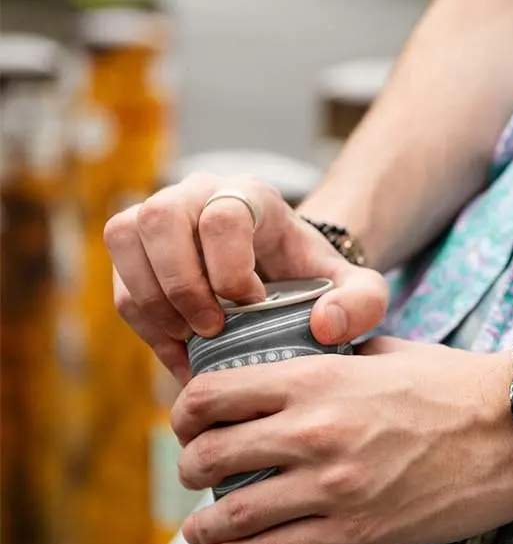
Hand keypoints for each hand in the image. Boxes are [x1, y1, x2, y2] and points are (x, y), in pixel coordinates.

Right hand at [104, 172, 387, 381]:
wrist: (288, 278)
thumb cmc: (318, 280)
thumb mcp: (358, 290)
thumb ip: (363, 304)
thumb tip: (323, 326)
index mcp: (253, 196)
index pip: (223, 214)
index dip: (229, 268)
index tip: (253, 305)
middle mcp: (199, 193)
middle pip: (161, 217)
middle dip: (182, 285)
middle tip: (214, 329)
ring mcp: (162, 215)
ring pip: (126, 237)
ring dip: (153, 299)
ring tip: (192, 338)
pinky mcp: (137, 249)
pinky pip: (118, 277)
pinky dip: (144, 322)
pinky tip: (180, 351)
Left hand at [174, 338, 512, 543]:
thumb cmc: (457, 385)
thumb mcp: (387, 351)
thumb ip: (336, 353)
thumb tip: (306, 352)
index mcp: (318, 377)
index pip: (213, 394)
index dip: (185, 413)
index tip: (189, 426)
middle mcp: (314, 431)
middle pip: (208, 456)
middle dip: (189, 469)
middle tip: (195, 476)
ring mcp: (333, 486)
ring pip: (233, 515)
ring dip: (203, 528)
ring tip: (200, 532)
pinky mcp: (357, 531)